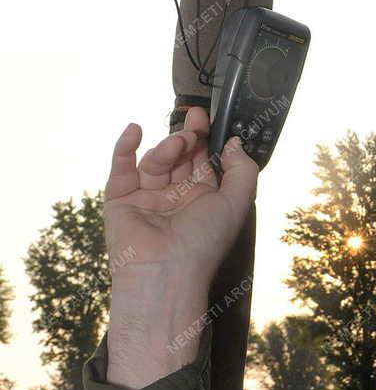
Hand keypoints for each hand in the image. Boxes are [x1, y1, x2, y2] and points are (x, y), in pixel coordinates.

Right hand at [104, 104, 257, 288]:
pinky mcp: (119, 201)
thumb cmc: (204, 241)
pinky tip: (135, 130)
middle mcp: (174, 197)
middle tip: (193, 127)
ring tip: (177, 144)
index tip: (204, 117)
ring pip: (155, 162)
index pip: (202, 160)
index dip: (203, 138)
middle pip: (178, 157)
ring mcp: (146, 198)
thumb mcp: (237, 202)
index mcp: (202, 199)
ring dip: (166, 148)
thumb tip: (234, 143)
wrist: (166, 272)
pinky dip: (125, 148)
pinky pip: (121, 170)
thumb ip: (242, 169)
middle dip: (186, 138)